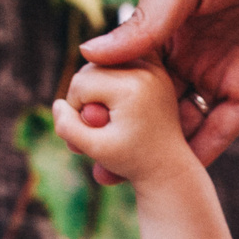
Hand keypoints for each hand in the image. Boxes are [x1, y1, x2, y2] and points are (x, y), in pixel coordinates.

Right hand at [52, 63, 198, 187]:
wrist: (181, 173)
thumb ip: (71, 126)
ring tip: (101, 118)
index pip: (83, 81)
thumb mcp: (102, 151)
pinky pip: (127, 68)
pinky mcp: (161, 74)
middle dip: (86, 95)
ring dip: (99, 88)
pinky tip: (115, 108)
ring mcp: (156, 71)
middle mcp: (147, 71)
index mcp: (134, 86)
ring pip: (109, 66)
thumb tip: (57, 102)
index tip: (88, 132)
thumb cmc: (141, 168)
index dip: (75, 109)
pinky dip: (116, 84)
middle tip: (94, 124)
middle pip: (96, 68)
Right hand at [79, 0, 238, 164]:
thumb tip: (90, 54)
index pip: (128, 65)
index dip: (104, 90)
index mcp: (169, 22)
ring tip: (117, 174)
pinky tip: (169, 171)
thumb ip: (146, 21)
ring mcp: (222, 75)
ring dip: (154, 148)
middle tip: (87, 154)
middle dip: (122, 128)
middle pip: (150, 101)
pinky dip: (197, 152)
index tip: (74, 114)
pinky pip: (222, 129)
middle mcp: (192, 53)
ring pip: (181, 121)